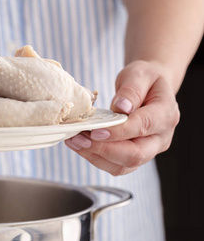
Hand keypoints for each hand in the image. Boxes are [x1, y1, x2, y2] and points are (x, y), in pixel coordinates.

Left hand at [65, 60, 179, 174]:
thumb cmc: (145, 80)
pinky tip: (79, 145)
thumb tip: (122, 107)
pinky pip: (115, 166)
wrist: (149, 89)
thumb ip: (132, 90)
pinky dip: (95, 158)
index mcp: (166, 115)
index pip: (143, 127)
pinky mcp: (134, 157)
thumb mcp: (139, 74)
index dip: (118, 132)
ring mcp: (149, 151)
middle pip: (135, 155)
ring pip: (123, 165)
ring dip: (95, 156)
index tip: (95, 131)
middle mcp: (160, 138)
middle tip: (79, 139)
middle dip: (104, 150)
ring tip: (74, 141)